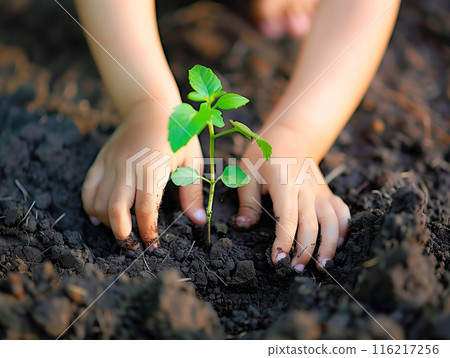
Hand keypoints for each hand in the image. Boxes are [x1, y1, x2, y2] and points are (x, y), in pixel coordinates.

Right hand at [82, 100, 205, 248]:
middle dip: (123, 235)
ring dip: (107, 223)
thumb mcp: (192, 160)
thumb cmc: (178, 134)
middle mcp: (127, 168)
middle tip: (134, 246)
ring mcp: (111, 163)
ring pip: (98, 202)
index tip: (153, 245)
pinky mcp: (101, 160)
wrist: (151, 106)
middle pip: (115, 210)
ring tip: (122, 231)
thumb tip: (199, 221)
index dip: (147, 232)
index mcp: (152, 168)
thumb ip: (192, 192)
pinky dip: (90, 206)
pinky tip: (100, 218)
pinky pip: (88, 188)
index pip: (144, 210)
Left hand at [234, 124, 349, 270]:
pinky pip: (342, 211)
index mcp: (285, 184)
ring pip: (333, 221)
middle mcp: (307, 189)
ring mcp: (320, 191)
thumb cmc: (263, 155)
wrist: (289, 135)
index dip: (284, 242)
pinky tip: (339, 244)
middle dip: (305, 251)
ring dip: (330, 245)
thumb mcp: (246, 173)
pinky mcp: (327, 192)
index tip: (278, 260)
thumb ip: (247, 201)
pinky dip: (344, 228)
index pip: (287, 219)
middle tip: (295, 270)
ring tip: (322, 266)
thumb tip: (243, 226)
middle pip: (312, 225)